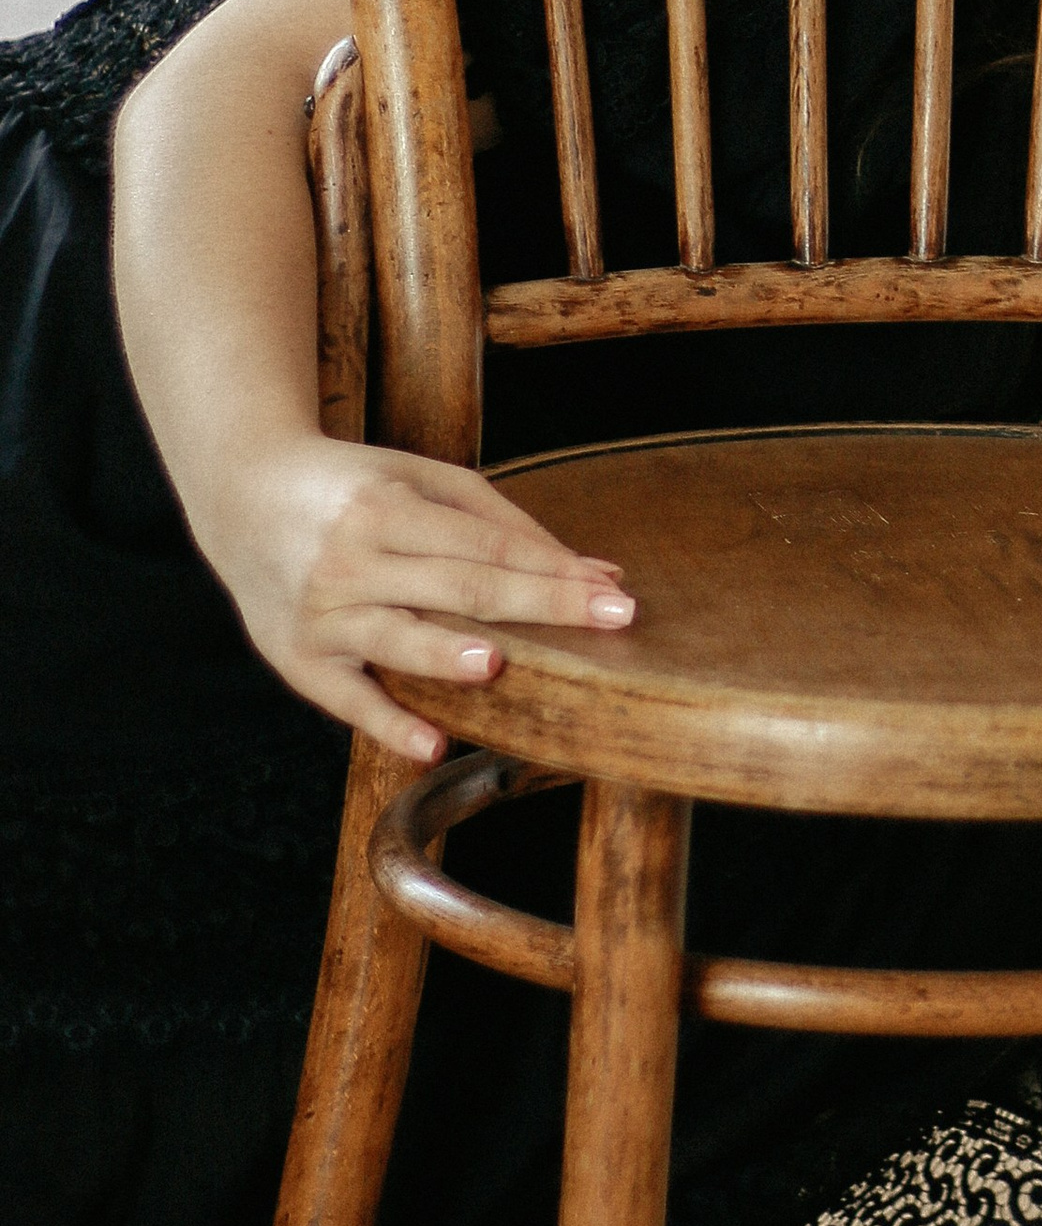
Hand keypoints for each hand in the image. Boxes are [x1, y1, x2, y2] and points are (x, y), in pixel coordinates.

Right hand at [196, 436, 634, 760]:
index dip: (552, 570)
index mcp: (386, 506)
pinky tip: (432, 744)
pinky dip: (387, 723)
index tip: (615, 594)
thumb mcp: (423, 481)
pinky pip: (347, 699)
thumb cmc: (356, 489)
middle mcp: (351, 559)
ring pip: (395, 638)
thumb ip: (505, 524)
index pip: (486, 545)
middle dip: (537, 604)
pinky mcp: (297, 658)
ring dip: (444, 654)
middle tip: (608, 620)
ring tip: (496, 666)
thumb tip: (595, 571)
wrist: (242, 496)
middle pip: (457, 587)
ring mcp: (321, 612)